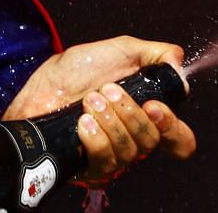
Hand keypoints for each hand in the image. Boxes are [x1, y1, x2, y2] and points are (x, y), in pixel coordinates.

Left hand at [3, 35, 195, 183]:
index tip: (155, 107)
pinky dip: (95, 136)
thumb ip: (153, 53)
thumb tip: (180, 62)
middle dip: (131, 111)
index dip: (174, 129)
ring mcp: (113, 154)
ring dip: (109, 120)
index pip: (179, 139)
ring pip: (131, 150)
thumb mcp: (117, 51)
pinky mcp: (92, 166)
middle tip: (108, 90)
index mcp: (145, 114)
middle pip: (153, 140)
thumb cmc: (74, 72)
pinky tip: (82, 122)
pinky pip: (106, 159)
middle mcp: (133, 138)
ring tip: (88, 100)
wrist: (37, 89)